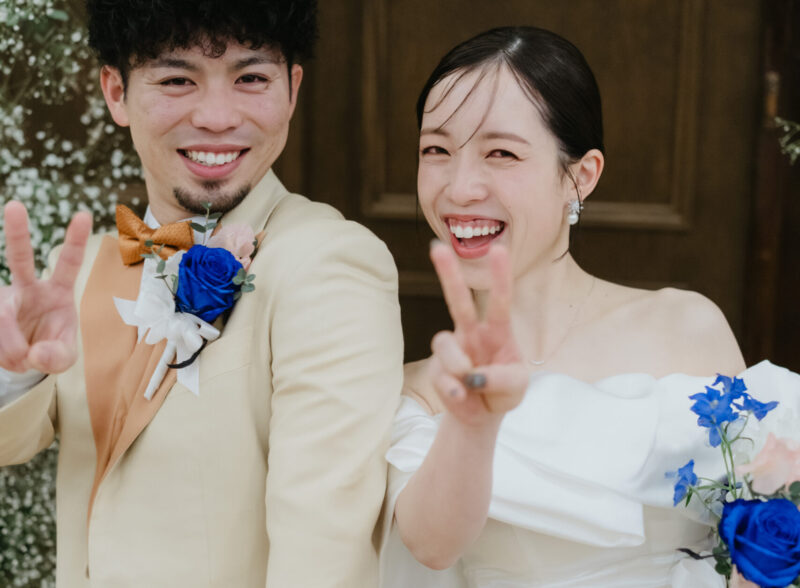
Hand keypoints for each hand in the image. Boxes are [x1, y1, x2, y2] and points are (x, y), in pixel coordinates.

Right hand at [0, 201, 91, 373]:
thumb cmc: (49, 349)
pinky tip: (9, 358)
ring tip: (22, 359)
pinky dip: (3, 353)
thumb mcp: (63, 358)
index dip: (75, 240)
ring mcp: (3, 298)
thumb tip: (35, 353)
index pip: (69, 263)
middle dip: (17, 232)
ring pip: (2, 314)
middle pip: (20, 258)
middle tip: (16, 205)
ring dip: (11, 345)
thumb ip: (57, 357)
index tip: (83, 214)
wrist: (22, 358)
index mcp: (58, 291)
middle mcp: (28, 288)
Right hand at [428, 241, 528, 426]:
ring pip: (443, 342)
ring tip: (470, 384)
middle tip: (437, 248)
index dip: (499, 276)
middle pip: (457, 300)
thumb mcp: (518, 386)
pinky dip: (454, 391)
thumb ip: (503, 378)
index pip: (499, 300)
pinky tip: (462, 396)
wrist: (483, 415)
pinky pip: (441, 375)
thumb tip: (474, 375)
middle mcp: (471, 333)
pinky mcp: (437, 369)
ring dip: (458, 365)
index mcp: (497, 331)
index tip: (498, 250)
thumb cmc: (504, 391)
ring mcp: (452, 350)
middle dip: (448, 274)